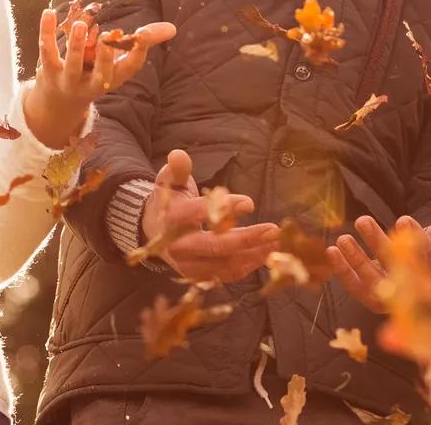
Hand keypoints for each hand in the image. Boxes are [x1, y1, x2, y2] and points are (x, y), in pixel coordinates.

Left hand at [21, 2, 174, 148]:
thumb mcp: (118, 63)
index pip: (129, 68)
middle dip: (105, 56)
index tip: (142, 33)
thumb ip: (142, 43)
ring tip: (80, 25)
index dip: (138, 51)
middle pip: (102, 73)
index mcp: (113, 79)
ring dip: (75, 45)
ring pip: (72, 64)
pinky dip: (47, 32)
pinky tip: (49, 11)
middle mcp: (93, 83)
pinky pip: (47, 52)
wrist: (59, 104)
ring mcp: (69, 79)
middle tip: (108, 36)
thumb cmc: (95, 74)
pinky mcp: (49, 71)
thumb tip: (172, 28)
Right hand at [139, 148, 279, 281]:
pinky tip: (265, 253)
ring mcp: (188, 265)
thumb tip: (178, 154)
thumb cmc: (168, 200)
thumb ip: (177, 169)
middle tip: (273, 230)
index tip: (250, 203)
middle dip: (246, 239)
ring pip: (225, 264)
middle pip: (215, 246)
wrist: (152, 230)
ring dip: (254, 254)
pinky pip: (227, 274)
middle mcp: (178, 245)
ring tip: (277, 242)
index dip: (224, 208)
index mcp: (171, 218)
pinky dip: (248, 266)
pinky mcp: (197, 276)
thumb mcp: (169, 181)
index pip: (199, 213)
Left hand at [326, 201, 430, 311]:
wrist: (424, 282)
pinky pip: (357, 290)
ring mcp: (394, 299)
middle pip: (397, 270)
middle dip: (379, 244)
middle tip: (363, 220)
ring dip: (357, 260)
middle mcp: (415, 291)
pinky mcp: (375, 301)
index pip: (427, 259)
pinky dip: (343, 272)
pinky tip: (333, 252)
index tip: (403, 220)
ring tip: (343, 238)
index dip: (416, 240)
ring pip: (375, 283)